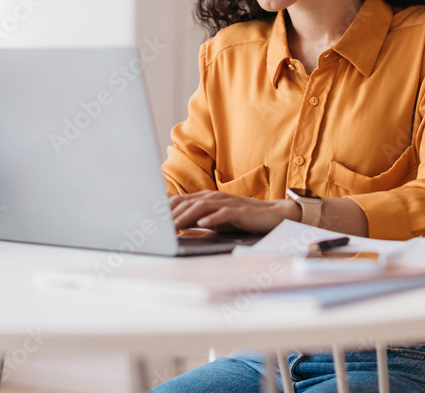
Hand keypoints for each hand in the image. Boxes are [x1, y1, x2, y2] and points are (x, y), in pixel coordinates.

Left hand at [169, 190, 300, 234]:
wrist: (272, 215)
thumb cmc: (242, 218)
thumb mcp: (216, 219)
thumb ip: (198, 219)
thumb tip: (176, 225)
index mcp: (206, 198)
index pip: (180, 201)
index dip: (165, 210)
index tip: (151, 221)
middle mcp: (214, 197)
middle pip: (187, 203)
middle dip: (170, 215)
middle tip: (157, 227)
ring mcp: (227, 202)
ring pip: (201, 207)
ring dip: (185, 217)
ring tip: (173, 227)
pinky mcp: (239, 210)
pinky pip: (222, 214)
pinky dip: (211, 218)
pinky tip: (201, 225)